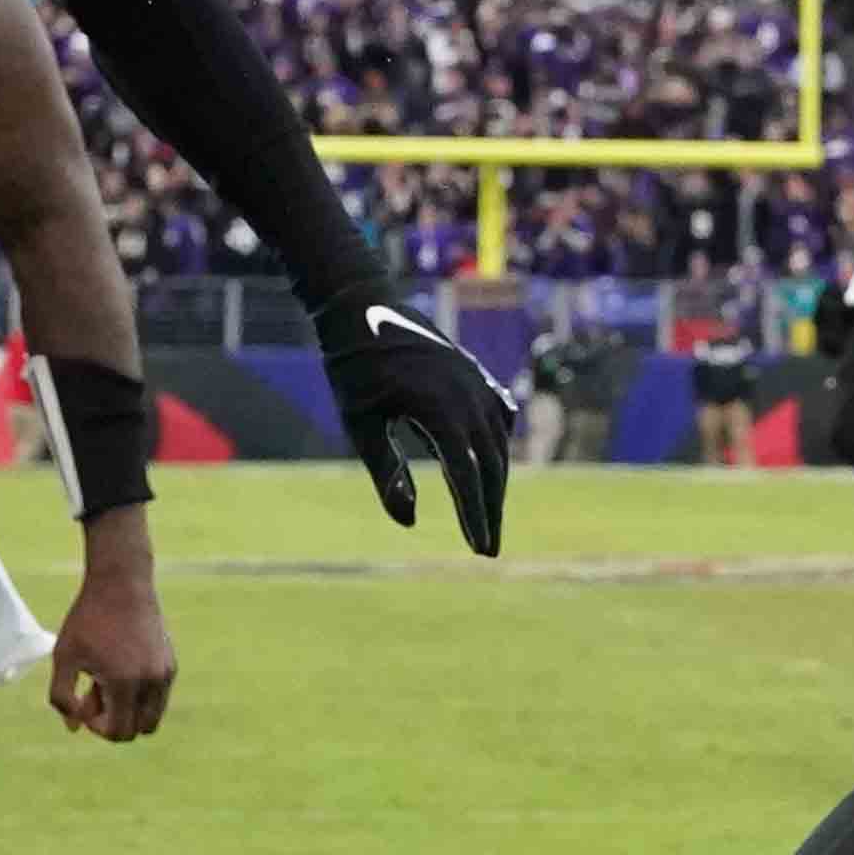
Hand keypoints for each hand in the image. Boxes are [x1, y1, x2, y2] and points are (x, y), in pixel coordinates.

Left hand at [44, 544, 175, 740]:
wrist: (122, 583)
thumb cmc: (87, 619)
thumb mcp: (64, 657)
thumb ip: (62, 697)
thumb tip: (75, 727)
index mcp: (125, 682)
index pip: (119, 732)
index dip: (98, 727)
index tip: (83, 704)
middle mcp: (152, 681)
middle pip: (140, 730)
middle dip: (116, 721)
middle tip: (95, 693)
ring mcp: (165, 673)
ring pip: (152, 716)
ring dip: (129, 710)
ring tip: (107, 682)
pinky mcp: (170, 664)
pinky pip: (158, 697)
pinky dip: (140, 695)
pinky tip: (120, 669)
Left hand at [315, 288, 514, 554]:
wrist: (362, 305)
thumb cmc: (353, 368)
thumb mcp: (361, 423)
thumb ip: (387, 473)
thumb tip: (409, 522)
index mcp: (443, 411)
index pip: (467, 478)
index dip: (475, 517)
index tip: (480, 549)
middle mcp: (470, 397)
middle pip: (492, 467)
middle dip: (491, 510)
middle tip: (488, 549)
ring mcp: (477, 383)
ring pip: (499, 444)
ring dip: (495, 483)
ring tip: (488, 516)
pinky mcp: (475, 375)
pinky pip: (499, 417)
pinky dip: (499, 445)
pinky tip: (494, 461)